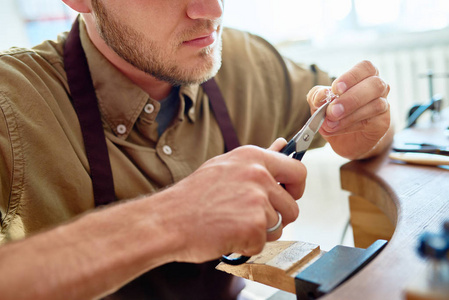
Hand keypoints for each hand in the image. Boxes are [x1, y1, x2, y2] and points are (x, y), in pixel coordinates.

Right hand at [165, 139, 303, 262]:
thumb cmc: (192, 197)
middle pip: (292, 206)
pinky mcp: (254, 225)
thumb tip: (283, 144)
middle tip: (251, 218)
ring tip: (231, 224)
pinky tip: (227, 234)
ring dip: (259, 232)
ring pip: (279, 227)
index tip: (288, 196)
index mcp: (253, 157)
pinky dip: (247, 245)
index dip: (296, 188)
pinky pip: (263, 243)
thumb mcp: (225, 167)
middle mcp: (259, 174)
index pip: (298, 170)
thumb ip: (257, 161)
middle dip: (277, 218)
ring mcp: (257, 199)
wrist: (167, 220)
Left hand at [307, 61, 392, 158]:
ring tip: (330, 123)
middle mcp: (377, 87)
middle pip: (375, 84)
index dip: (351, 76)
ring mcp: (383, 105)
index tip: (335, 88)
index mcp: (364, 76)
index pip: (366, 67)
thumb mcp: (319, 103)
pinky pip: (372, 122)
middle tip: (332, 111)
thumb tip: (322, 94)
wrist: (343, 139)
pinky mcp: (383, 123)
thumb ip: (317, 96)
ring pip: (376, 104)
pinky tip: (337, 128)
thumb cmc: (333, 114)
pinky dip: (351, 125)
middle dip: (351, 98)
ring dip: (349, 115)